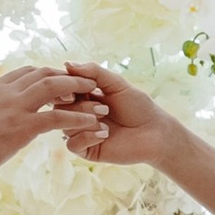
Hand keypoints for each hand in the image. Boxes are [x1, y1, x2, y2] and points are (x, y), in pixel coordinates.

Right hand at [0, 67, 107, 182]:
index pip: (25, 72)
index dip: (47, 75)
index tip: (62, 81)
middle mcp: (5, 92)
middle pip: (44, 74)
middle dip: (69, 77)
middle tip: (89, 86)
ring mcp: (13, 108)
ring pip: (54, 88)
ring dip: (79, 92)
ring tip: (100, 100)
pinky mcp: (20, 127)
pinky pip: (56, 118)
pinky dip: (78, 119)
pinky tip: (93, 124)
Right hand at [62, 66, 178, 171]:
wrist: (155, 132)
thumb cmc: (138, 106)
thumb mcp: (116, 84)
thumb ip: (93, 72)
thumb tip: (66, 63)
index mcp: (84, 96)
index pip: (62, 89)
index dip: (70, 87)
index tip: (90, 88)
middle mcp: (79, 113)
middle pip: (60, 107)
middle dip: (82, 105)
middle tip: (105, 108)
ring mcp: (82, 132)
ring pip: (65, 125)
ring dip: (86, 120)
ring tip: (107, 121)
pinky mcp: (87, 151)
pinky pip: (71, 144)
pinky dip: (87, 136)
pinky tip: (105, 134)